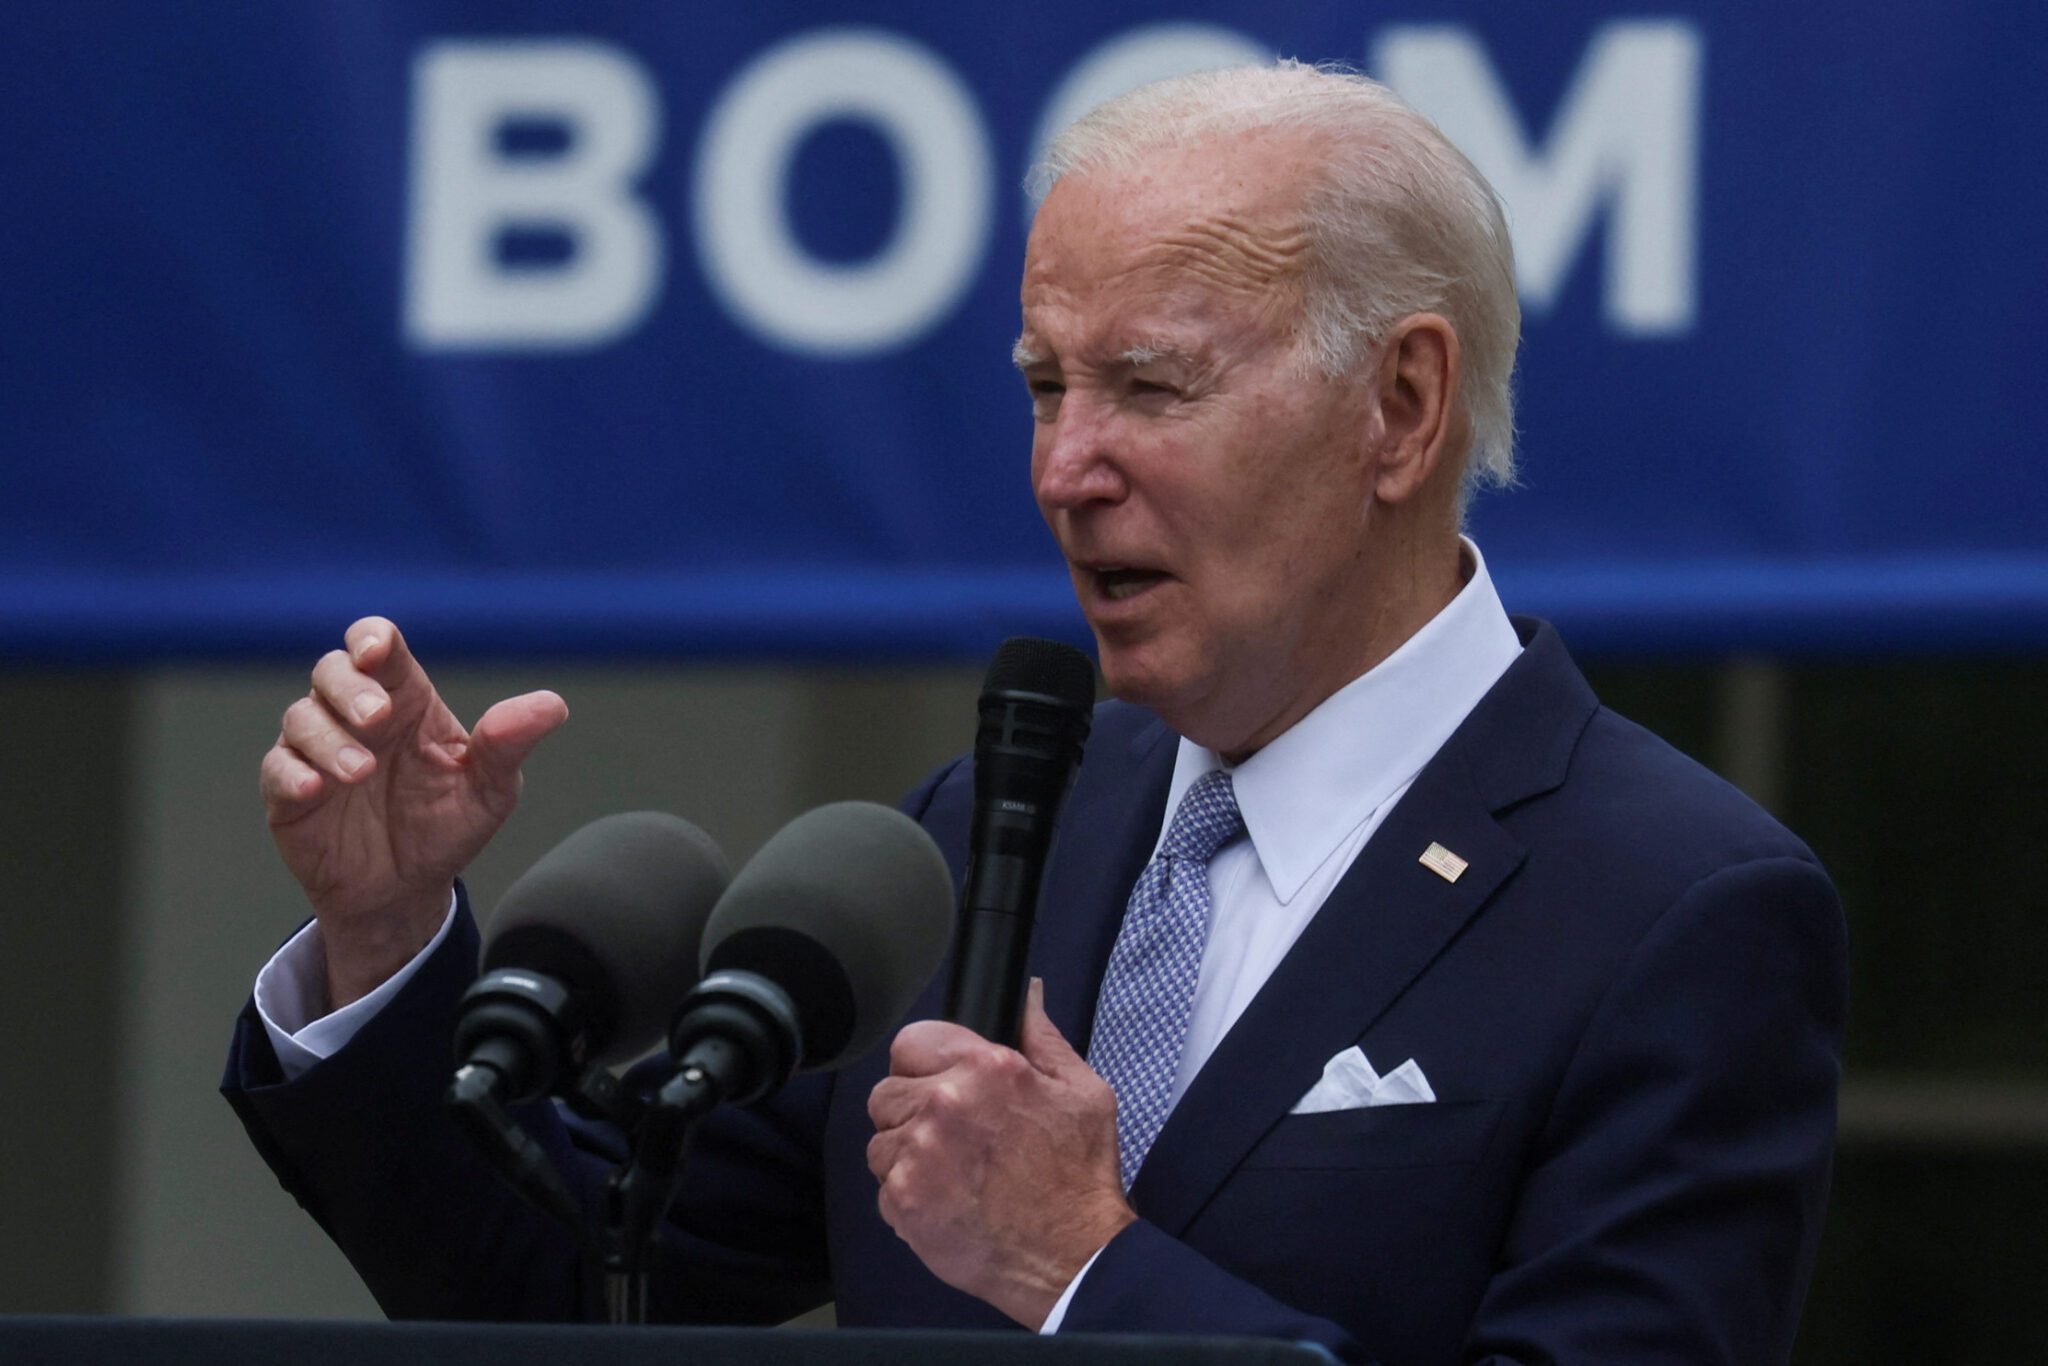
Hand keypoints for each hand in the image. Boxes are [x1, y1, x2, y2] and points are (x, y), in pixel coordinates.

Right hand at [258, 616, 567, 1008]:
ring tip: (361, 771)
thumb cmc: (447, 827)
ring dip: (328, 738)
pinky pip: (276, 770)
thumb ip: (510, 745)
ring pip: (301, 717)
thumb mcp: (490, 789)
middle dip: (349, 687)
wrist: (406, 893)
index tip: (374, 651)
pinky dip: (290, 774)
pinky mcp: (289, 794)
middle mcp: (355, 716)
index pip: (380, 647)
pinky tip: (313, 787)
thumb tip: (554, 705)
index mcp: (405, 700)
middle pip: (332, 671)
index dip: (371, 638)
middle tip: (376, 717)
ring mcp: (318, 751)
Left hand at [866, 979, 1135, 1327]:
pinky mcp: (902, 1202)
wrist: (1074, 1257)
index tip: (940, 1082)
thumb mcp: (1082, 1091)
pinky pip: (885, 1185)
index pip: (911, 1042)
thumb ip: (1041, 1038)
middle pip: (887, 1091)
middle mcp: (943, 1105)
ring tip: (953, 1172)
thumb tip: (1026, 994)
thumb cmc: (1080, 1175)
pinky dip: (909, 1194)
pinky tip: (948, 1201)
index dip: (925, 1062)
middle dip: (913, 1109)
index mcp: (985, 1069)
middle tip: (953, 1135)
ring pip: (881, 1140)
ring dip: (908, 1153)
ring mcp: (917, 1156)